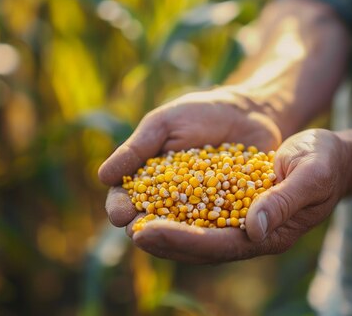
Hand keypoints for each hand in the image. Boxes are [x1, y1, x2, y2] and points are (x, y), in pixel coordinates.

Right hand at [98, 88, 281, 229]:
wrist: (250, 112)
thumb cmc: (200, 114)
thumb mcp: (164, 124)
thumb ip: (136, 149)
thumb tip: (102, 176)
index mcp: (148, 181)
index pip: (125, 200)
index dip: (120, 208)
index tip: (120, 213)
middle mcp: (171, 202)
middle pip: (150, 223)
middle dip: (144, 230)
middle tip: (141, 234)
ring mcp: (201, 212)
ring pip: (183, 233)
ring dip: (175, 239)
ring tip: (171, 237)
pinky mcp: (231, 215)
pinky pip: (218, 228)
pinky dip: (211, 232)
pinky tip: (209, 235)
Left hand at [102, 126, 351, 263]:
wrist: (331, 154)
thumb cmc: (325, 162)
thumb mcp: (312, 175)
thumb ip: (284, 202)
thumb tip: (253, 228)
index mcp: (271, 234)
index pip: (219, 244)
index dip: (181, 240)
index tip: (146, 231)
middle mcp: (253, 234)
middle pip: (201, 245)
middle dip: (165, 239)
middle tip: (129, 230)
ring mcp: (244, 221)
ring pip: (197, 231)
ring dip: (165, 228)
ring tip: (132, 221)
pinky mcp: (237, 204)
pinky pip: (202, 211)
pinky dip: (177, 209)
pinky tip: (154, 201)